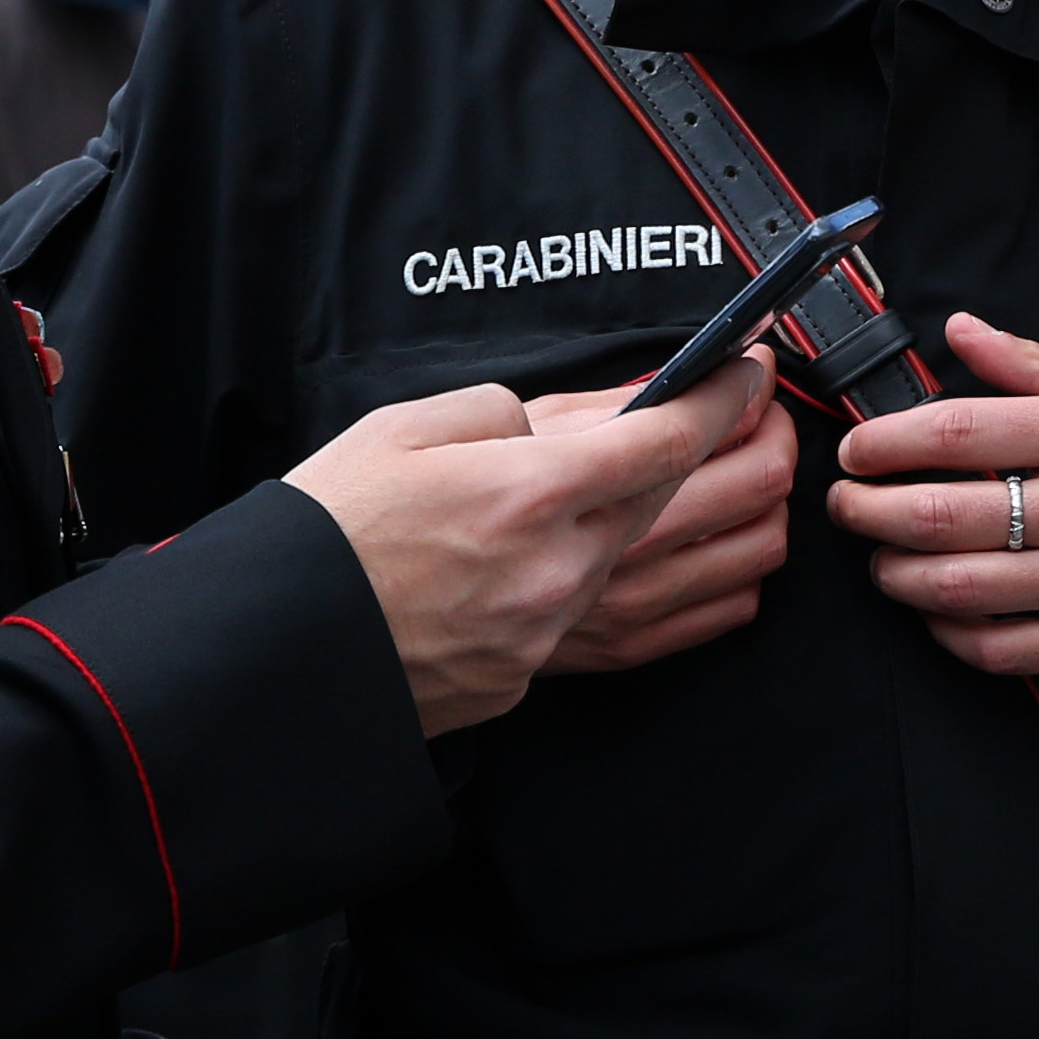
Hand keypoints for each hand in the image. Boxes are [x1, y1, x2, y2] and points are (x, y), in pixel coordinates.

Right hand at [280, 352, 765, 735]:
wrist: (276, 650)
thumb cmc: (330, 532)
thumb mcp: (409, 428)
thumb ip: (522, 409)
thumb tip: (603, 409)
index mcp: (526, 491)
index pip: (672, 434)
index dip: (730, 391)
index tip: (751, 365)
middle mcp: (560, 567)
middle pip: (719, 499)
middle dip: (762, 442)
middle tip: (761, 412)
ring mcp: (563, 630)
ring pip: (718, 569)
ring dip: (750, 516)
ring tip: (745, 477)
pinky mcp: (553, 673)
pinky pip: (673, 627)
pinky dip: (707, 583)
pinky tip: (706, 554)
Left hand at [828, 315, 1038, 673]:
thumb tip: (964, 333)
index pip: (959, 429)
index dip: (886, 440)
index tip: (858, 448)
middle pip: (941, 512)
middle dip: (868, 511)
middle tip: (846, 504)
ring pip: (960, 587)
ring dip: (897, 575)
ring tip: (882, 558)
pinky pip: (1005, 649)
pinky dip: (953, 635)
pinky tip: (940, 612)